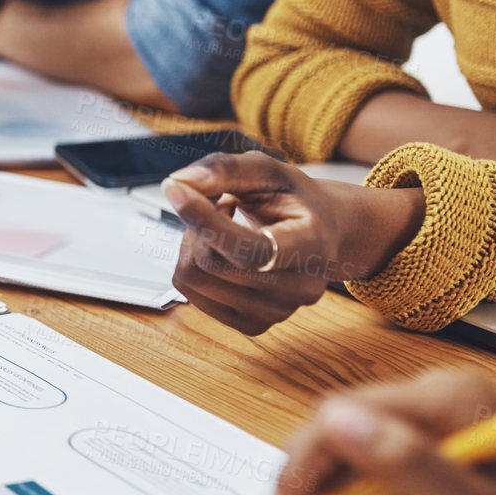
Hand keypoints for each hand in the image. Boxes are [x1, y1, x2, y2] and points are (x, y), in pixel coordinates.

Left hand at [163, 151, 424, 334]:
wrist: (320, 234)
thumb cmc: (293, 201)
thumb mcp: (267, 171)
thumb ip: (225, 170)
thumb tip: (180, 183)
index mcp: (313, 245)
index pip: (250, 249)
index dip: (206, 221)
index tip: (176, 191)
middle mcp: (301, 287)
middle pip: (211, 262)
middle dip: (199, 225)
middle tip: (220, 204)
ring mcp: (277, 312)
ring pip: (194, 279)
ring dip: (194, 244)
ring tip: (224, 228)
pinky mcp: (252, 325)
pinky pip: (191, 294)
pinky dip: (194, 266)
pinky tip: (221, 253)